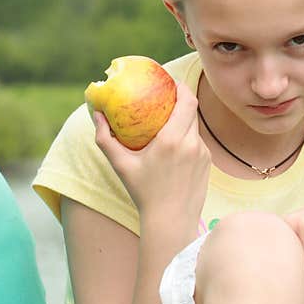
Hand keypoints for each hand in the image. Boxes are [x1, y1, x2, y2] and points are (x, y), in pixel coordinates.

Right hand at [93, 82, 210, 225]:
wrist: (171, 221)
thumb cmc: (143, 192)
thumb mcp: (120, 165)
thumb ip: (105, 138)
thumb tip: (96, 114)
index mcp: (172, 140)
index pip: (187, 101)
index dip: (182, 87)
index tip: (172, 82)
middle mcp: (191, 144)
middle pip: (192, 110)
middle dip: (182, 100)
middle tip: (167, 96)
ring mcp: (202, 154)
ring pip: (194, 128)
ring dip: (183, 121)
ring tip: (168, 121)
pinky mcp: (208, 164)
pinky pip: (197, 143)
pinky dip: (186, 139)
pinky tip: (174, 147)